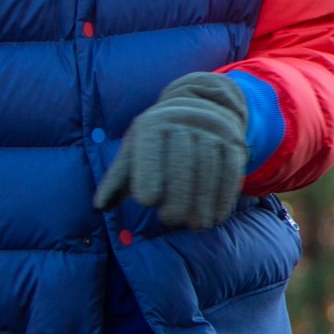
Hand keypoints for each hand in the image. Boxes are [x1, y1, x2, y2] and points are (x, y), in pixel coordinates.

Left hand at [94, 72, 249, 229]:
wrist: (201, 108)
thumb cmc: (158, 141)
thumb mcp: (134, 151)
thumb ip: (118, 179)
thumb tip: (101, 206)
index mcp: (153, 124)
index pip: (151, 150)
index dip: (149, 174)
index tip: (146, 201)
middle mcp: (184, 121)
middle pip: (183, 164)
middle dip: (178, 196)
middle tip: (170, 220)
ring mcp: (212, 130)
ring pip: (209, 170)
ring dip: (203, 203)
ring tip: (196, 225)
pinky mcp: (233, 142)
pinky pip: (230, 172)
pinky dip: (223, 198)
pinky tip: (215, 217)